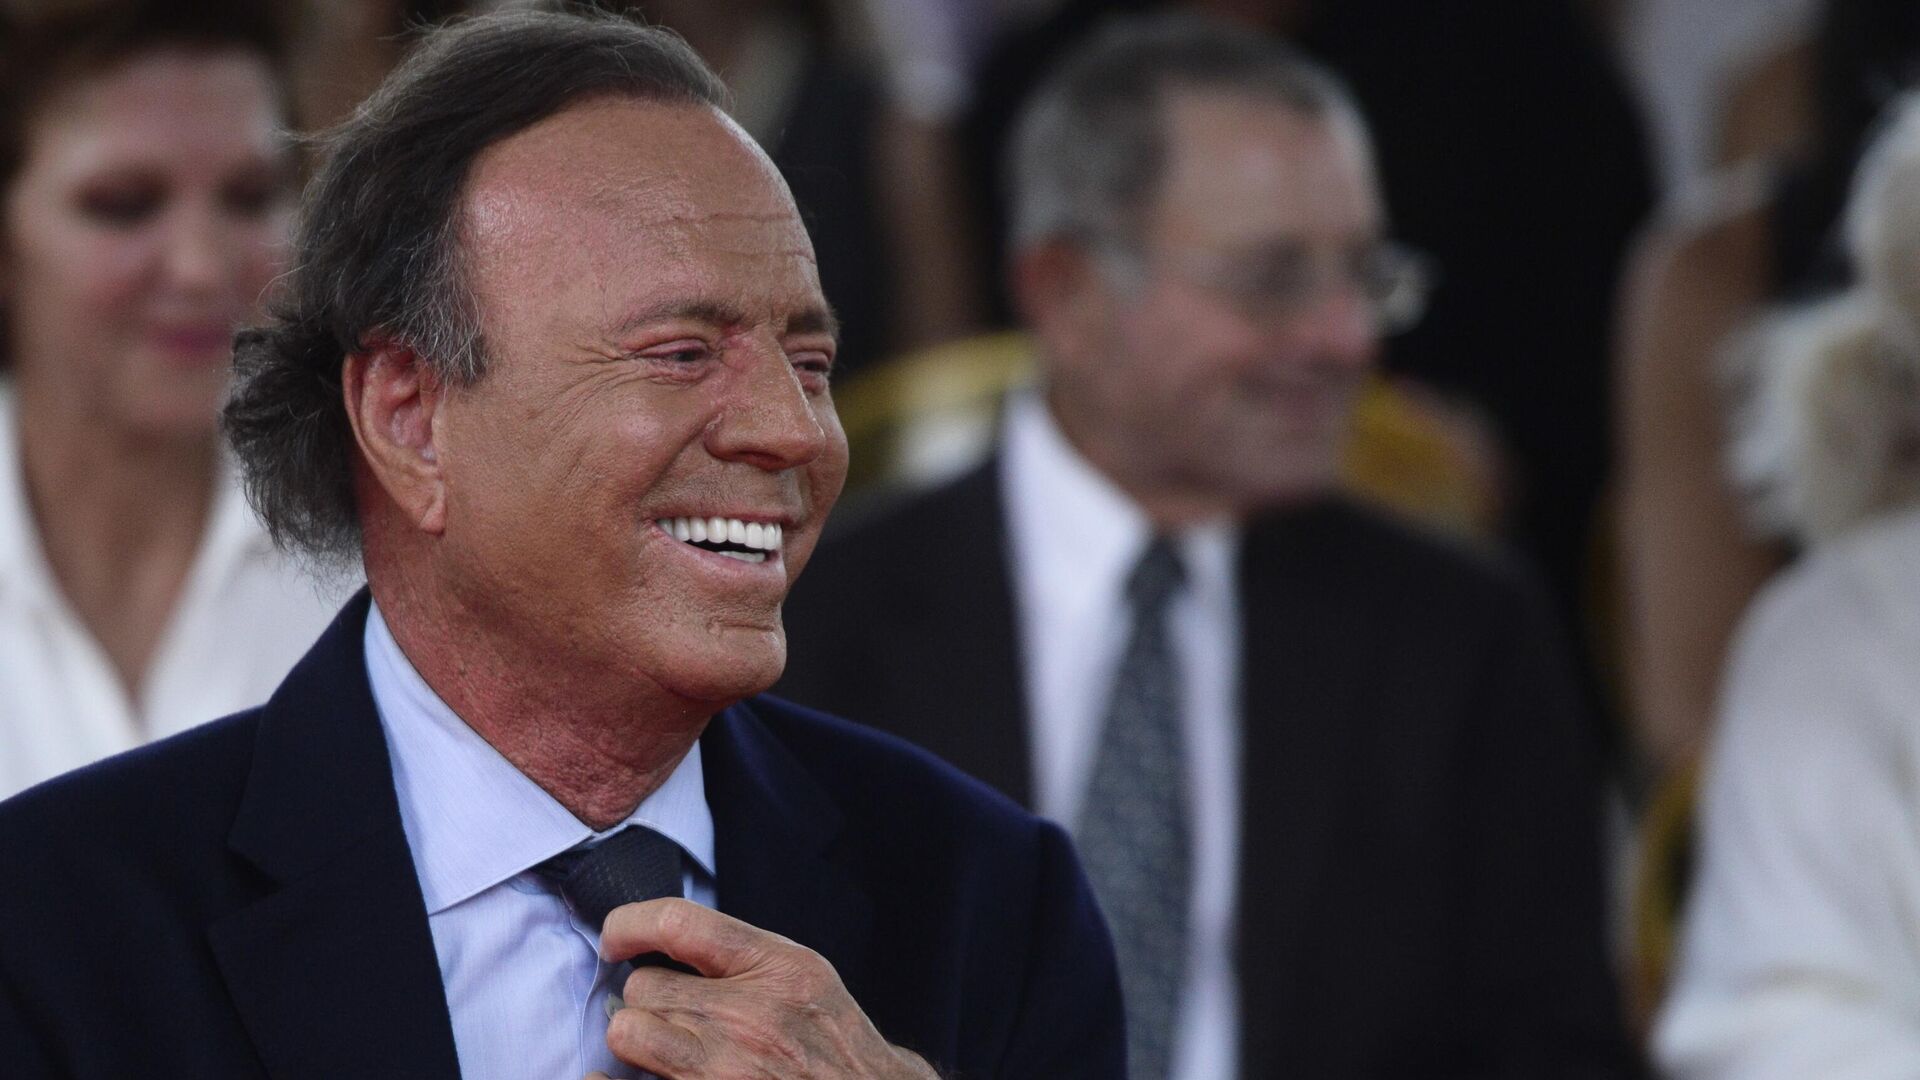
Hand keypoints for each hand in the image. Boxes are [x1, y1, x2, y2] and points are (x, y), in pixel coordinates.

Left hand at [588, 898, 939, 1079]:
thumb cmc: (833, 1046)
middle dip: (650, 1001)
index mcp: (775, 969)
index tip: (616, 940)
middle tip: (674, 1017)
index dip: (629, 925)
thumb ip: (743, 955)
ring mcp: (722, 1070)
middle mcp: (746, 1018)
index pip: (677, 923)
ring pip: (628, 1032)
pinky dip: (614, 1079)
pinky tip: (640, 1074)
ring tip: (665, 1051)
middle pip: (643, 986)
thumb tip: (669, 939)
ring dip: (638, 1040)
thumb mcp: (804, 977)